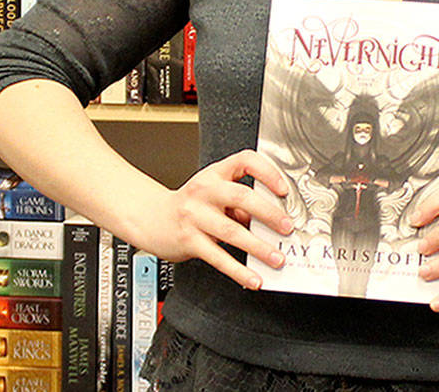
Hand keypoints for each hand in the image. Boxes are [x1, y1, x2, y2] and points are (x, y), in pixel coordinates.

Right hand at [134, 150, 293, 290]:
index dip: (267, 172)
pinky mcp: (189, 241)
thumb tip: (270, 220)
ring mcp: (195, 216)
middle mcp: (204, 191)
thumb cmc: (189, 205)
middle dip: (269, 214)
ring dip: (259, 247)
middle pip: (242, 197)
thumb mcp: (213, 193)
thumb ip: (240, 203)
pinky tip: (253, 278)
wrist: (151, 219)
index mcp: (215, 174)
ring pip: (232, 231)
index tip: (284, 189)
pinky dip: (239, 270)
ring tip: (276, 258)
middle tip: (286, 227)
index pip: (245, 161)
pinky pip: (218, 258)